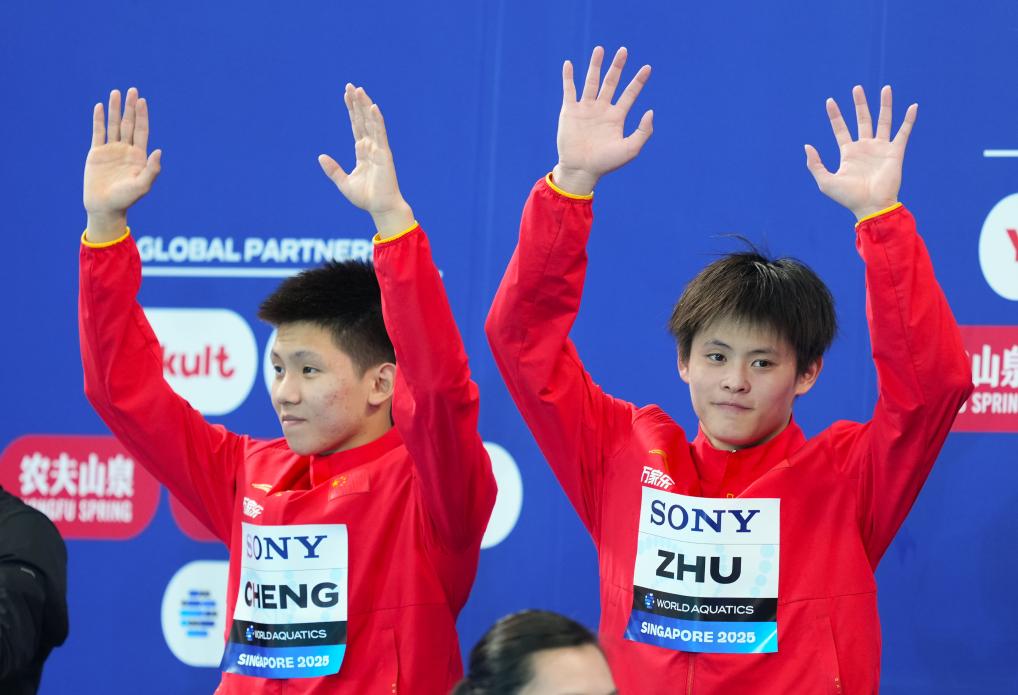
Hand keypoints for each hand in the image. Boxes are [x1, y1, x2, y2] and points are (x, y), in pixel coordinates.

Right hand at [83, 88, 162, 241]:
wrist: (105, 207)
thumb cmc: (126, 199)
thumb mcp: (142, 186)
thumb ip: (152, 169)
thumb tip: (159, 151)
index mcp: (139, 156)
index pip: (141, 131)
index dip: (142, 116)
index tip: (142, 100)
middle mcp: (126, 150)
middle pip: (128, 124)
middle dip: (130, 107)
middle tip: (132, 90)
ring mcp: (111, 150)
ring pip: (113, 125)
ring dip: (114, 109)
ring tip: (115, 92)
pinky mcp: (96, 153)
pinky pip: (98, 132)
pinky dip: (98, 119)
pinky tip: (99, 106)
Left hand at [318, 84, 413, 237]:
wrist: (380, 208)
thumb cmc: (366, 197)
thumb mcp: (344, 183)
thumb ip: (333, 170)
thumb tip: (320, 156)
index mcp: (362, 152)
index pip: (356, 126)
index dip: (352, 110)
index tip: (347, 95)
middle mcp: (371, 147)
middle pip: (363, 120)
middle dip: (357, 103)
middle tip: (351, 85)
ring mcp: (379, 149)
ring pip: (371, 122)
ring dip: (365, 106)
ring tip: (359, 89)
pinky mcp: (384, 154)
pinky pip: (380, 134)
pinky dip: (377, 120)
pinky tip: (373, 107)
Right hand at [552, 46, 653, 195]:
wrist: (581, 170)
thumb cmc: (606, 163)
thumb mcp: (631, 149)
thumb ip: (643, 131)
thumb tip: (651, 110)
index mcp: (617, 117)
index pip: (630, 94)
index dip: (638, 81)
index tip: (648, 67)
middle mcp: (602, 109)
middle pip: (611, 82)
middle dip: (617, 66)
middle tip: (624, 50)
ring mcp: (585, 109)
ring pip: (591, 81)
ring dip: (595, 65)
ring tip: (600, 49)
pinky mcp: (570, 111)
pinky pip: (569, 90)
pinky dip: (568, 77)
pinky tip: (568, 64)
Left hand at [805, 85, 916, 220]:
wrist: (871, 206)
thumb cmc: (848, 197)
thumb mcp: (826, 181)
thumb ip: (815, 164)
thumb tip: (807, 146)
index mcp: (849, 153)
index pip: (840, 129)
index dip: (835, 116)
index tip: (829, 101)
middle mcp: (865, 147)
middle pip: (862, 120)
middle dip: (859, 104)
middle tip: (856, 88)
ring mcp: (880, 148)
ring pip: (883, 121)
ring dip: (884, 105)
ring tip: (885, 88)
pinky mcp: (895, 152)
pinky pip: (903, 132)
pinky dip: (909, 119)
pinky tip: (913, 106)